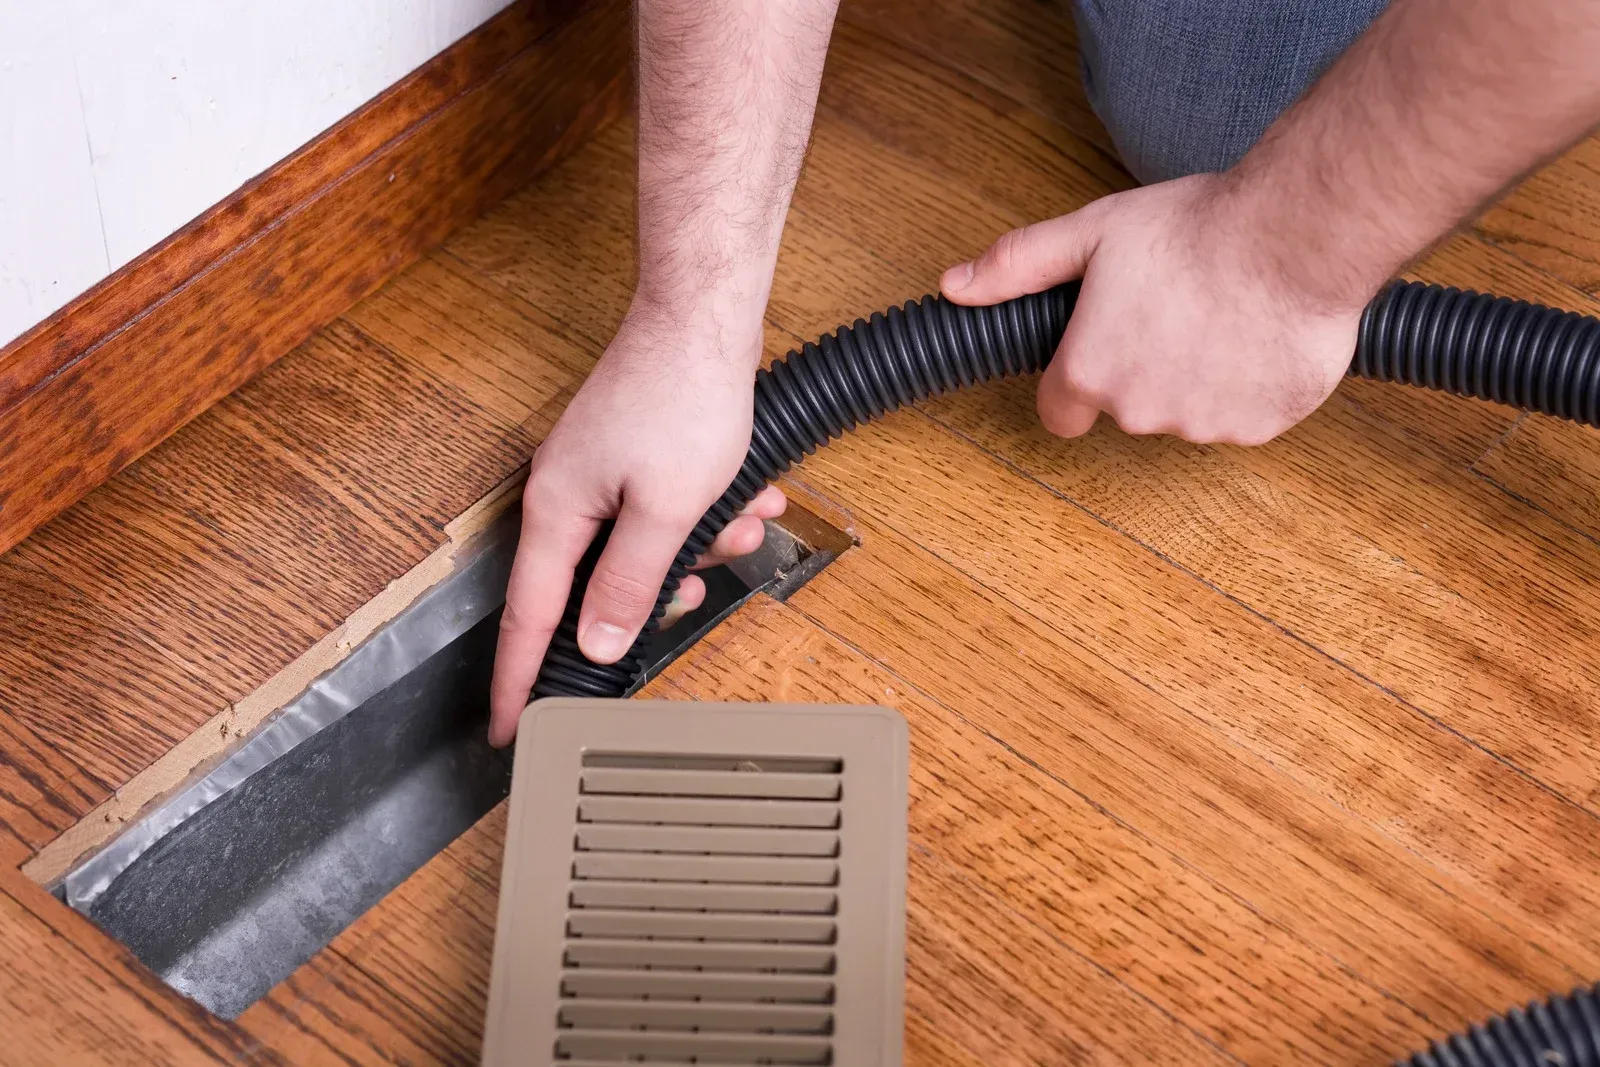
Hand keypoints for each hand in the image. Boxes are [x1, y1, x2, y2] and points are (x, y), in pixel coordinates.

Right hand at [487, 304, 784, 745]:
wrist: (705, 317)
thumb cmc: (682, 397)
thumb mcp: (666, 510)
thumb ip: (628, 584)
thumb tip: (596, 642)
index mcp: (557, 513)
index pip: (528, 618)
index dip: (519, 680)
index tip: (509, 730)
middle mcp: (567, 496)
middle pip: (601, 587)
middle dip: (663, 587)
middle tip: (698, 580)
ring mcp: (599, 475)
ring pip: (646, 550)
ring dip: (702, 542)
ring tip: (741, 513)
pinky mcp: (632, 458)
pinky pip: (667, 513)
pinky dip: (709, 511)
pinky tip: (745, 492)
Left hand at [940, 174, 1366, 445]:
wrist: (1296, 235)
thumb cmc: (1195, 230)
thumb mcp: (1090, 233)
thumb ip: (1017, 265)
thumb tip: (955, 286)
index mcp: (1088, 373)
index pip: (1059, 412)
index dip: (1074, 379)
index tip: (1101, 346)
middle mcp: (1139, 413)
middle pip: (1126, 407)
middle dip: (1142, 368)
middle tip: (1174, 308)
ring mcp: (1201, 426)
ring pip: (1187, 412)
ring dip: (1198, 377)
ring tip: (1222, 314)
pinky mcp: (1258, 428)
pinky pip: (1242, 416)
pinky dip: (1248, 386)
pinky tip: (1258, 334)